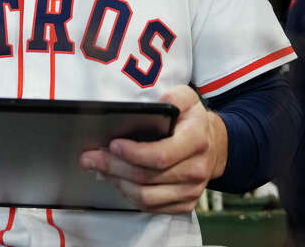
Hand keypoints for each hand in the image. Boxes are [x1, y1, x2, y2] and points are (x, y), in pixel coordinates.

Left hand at [79, 85, 227, 213]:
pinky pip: (151, 207)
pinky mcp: (185, 204)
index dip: (133, 153)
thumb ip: (172, 97)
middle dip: (114, 167)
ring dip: (118, 183)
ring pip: (146, 197)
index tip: (113, 144)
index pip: (161, 155)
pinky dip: (129, 195)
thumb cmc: (192, 120)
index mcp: (196, 140)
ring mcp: (192, 190)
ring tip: (101, 169)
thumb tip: (151, 106)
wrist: (214, 145)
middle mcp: (196, 169)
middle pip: (147, 177)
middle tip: (91, 157)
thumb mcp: (187, 98)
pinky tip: (118, 180)